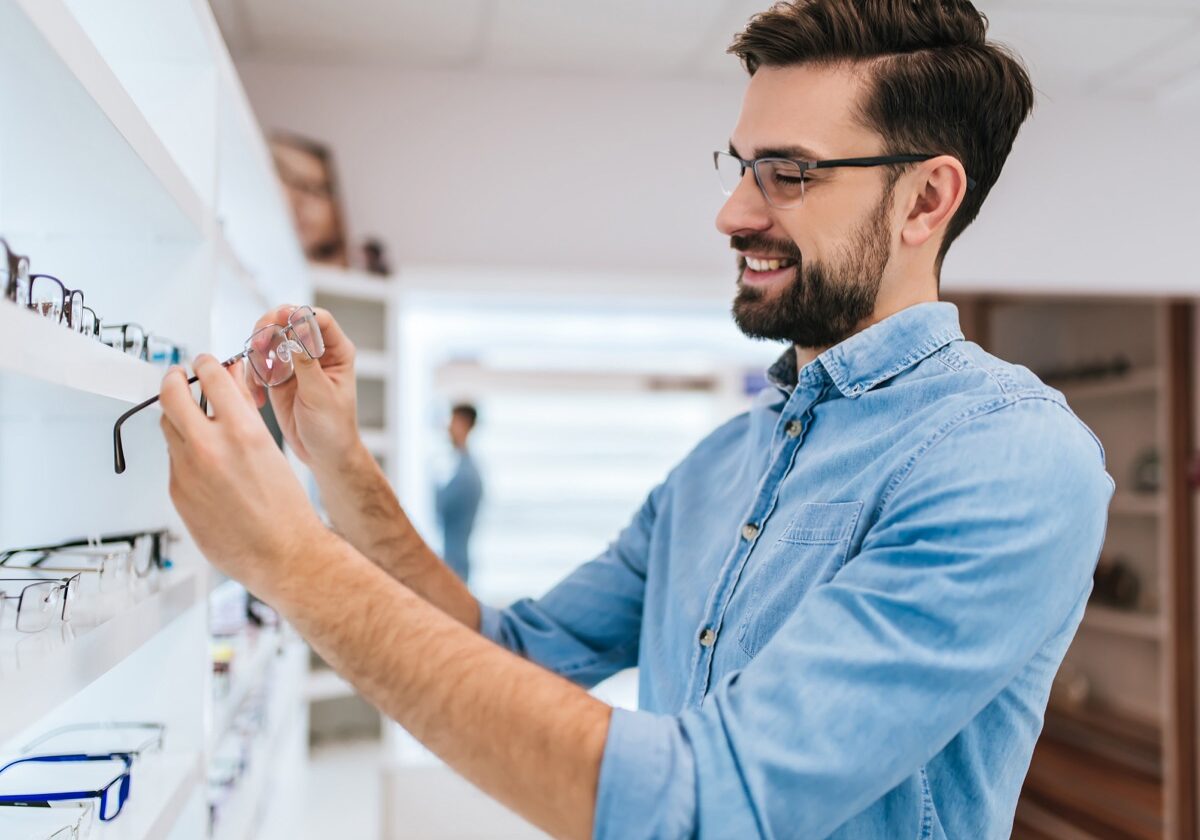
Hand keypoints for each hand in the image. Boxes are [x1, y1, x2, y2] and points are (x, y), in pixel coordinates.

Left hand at [160, 355, 327, 593]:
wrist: (282, 554)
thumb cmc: (286, 507)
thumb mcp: (270, 447)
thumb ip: (244, 412)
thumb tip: (230, 384)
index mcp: (241, 431)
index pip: (210, 377)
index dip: (204, 364)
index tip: (202, 363)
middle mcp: (209, 448)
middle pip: (172, 396)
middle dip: (173, 380)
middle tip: (177, 376)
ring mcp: (188, 472)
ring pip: (169, 429)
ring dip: (178, 417)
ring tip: (190, 418)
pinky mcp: (177, 494)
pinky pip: (173, 462)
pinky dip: (184, 454)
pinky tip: (203, 463)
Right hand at [247, 305, 360, 470]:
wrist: (324, 454)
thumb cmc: (334, 427)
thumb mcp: (321, 394)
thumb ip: (306, 362)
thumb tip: (297, 330)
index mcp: (337, 352)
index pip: (319, 319)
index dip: (298, 316)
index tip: (281, 323)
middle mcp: (316, 353)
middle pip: (288, 322)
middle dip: (269, 331)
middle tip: (259, 347)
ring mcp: (296, 363)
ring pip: (270, 341)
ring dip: (258, 355)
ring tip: (260, 378)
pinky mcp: (279, 377)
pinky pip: (259, 364)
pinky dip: (253, 375)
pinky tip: (258, 394)